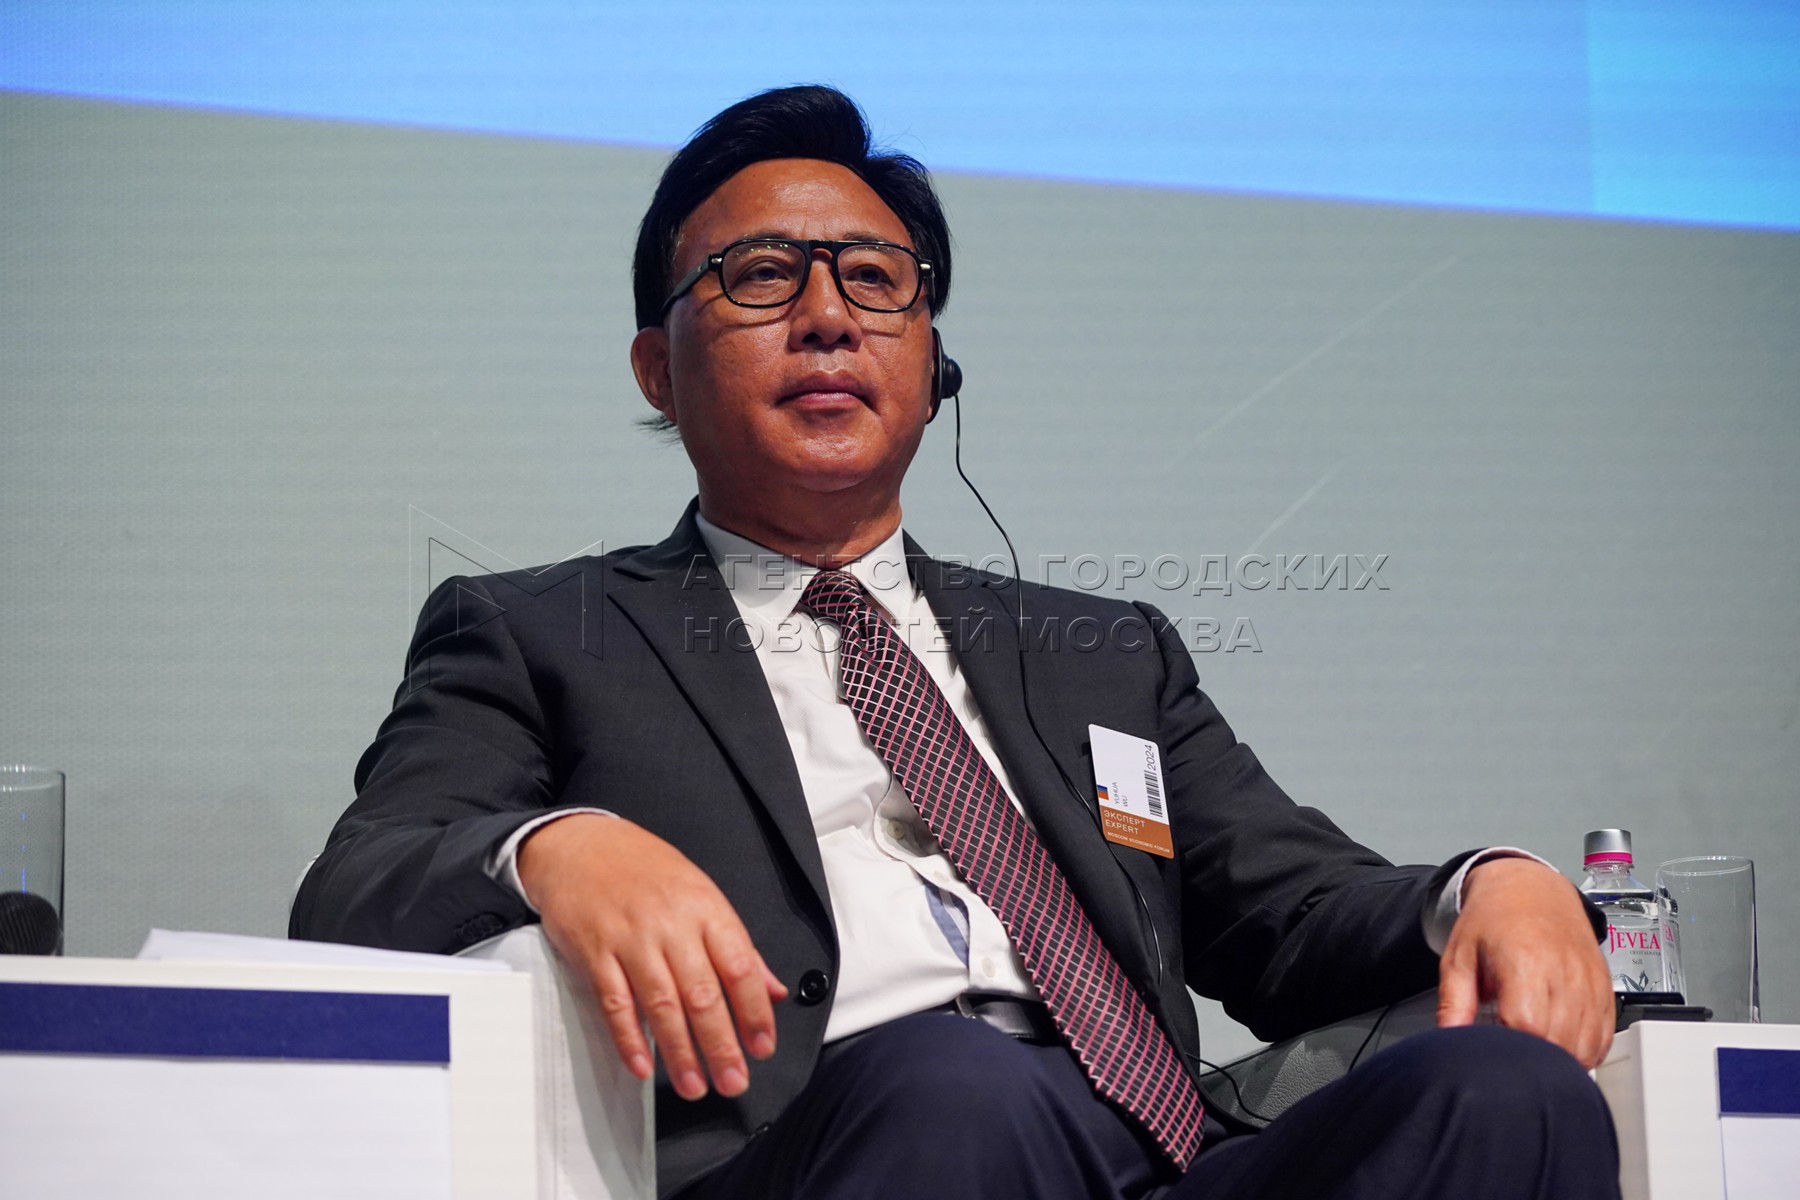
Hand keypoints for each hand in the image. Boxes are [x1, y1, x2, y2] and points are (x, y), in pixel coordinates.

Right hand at [518, 813, 787, 1099]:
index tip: (763, 1046)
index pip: (739, 966)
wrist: (582, 846)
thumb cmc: (647, 872)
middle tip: (733, 1081)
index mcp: (706, 909)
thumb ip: (739, 946)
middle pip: (702, 993)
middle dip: (721, 1044)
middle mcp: (671, 925)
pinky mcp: (595, 953)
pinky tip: (643, 1066)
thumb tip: (775, 990)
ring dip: (679, 1052)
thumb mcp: (702, 895)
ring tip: (694, 1086)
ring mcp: (631, 939)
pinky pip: (615, 1003)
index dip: (755, 1011)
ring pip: (661, 1004)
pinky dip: (628, 1038)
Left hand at [1437, 857, 1613, 1068]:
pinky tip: (1561, 1045)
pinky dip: (1585, 1051)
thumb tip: (1448, 1039)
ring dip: (1561, 1059)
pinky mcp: (1605, 988)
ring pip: (1585, 1045)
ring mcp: (1589, 982)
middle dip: (1534, 1058)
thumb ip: (1452, 1002)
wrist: (1531, 888)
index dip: (1512, 1048)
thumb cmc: (1493, 919)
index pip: (1527, 1026)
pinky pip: (1603, 1037)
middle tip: (1512, 1052)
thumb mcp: (1459, 956)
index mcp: (1525, 962)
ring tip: (1534, 1048)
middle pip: (1559, 1042)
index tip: (1496, 1049)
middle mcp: (1564, 973)